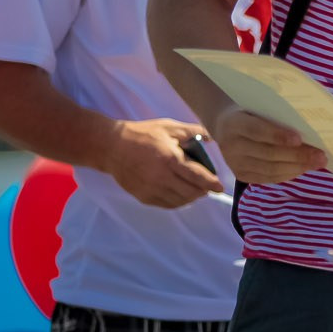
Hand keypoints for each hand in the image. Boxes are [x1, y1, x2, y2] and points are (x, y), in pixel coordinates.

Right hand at [104, 118, 223, 208]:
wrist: (112, 146)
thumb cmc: (143, 134)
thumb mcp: (169, 127)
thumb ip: (192, 131)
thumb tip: (212, 138)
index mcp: (170, 159)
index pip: (197, 176)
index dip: (211, 183)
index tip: (220, 187)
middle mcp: (162, 177)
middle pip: (191, 192)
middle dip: (203, 191)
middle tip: (207, 186)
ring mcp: (151, 189)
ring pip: (180, 201)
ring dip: (191, 197)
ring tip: (195, 190)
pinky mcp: (143, 197)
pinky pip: (167, 204)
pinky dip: (178, 202)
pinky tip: (180, 195)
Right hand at [210, 108, 325, 184]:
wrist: (224, 126)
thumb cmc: (250, 111)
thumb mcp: (257, 107)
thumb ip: (275, 115)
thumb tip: (308, 126)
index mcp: (234, 123)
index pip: (257, 131)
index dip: (278, 136)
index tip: (300, 138)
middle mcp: (231, 145)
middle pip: (268, 154)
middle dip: (297, 156)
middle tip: (320, 155)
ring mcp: (235, 164)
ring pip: (270, 169)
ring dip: (297, 168)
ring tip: (317, 163)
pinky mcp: (241, 176)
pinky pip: (268, 178)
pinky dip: (288, 174)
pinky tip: (302, 169)